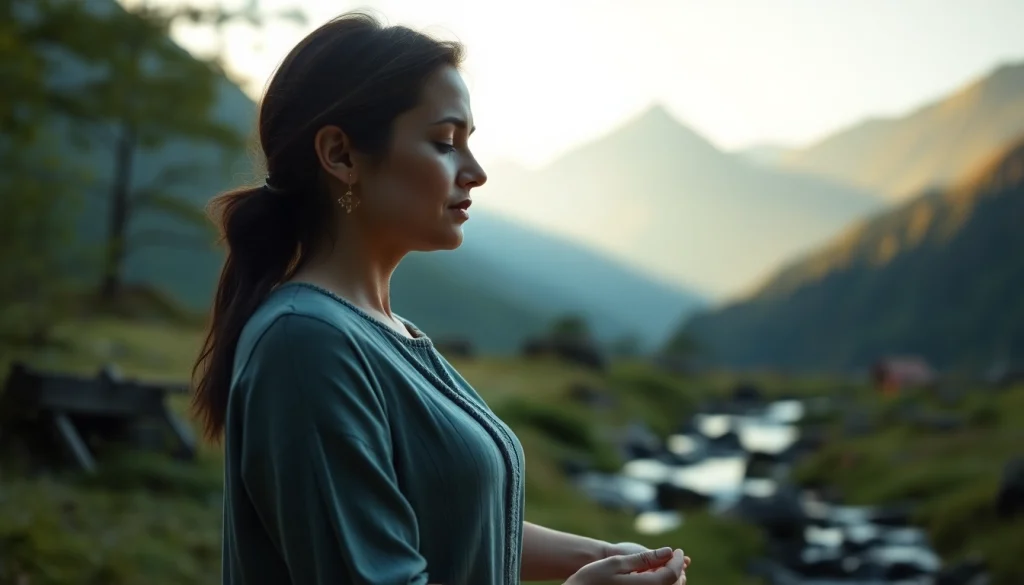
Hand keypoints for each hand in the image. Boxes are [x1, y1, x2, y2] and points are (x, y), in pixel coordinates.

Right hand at [565, 547, 685, 584]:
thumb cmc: (591, 579)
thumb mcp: (616, 563)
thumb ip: (644, 559)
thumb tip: (668, 552)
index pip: (672, 574)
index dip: (678, 561)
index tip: (678, 550)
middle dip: (678, 571)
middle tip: (677, 558)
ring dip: (672, 580)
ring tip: (668, 567)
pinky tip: (655, 578)